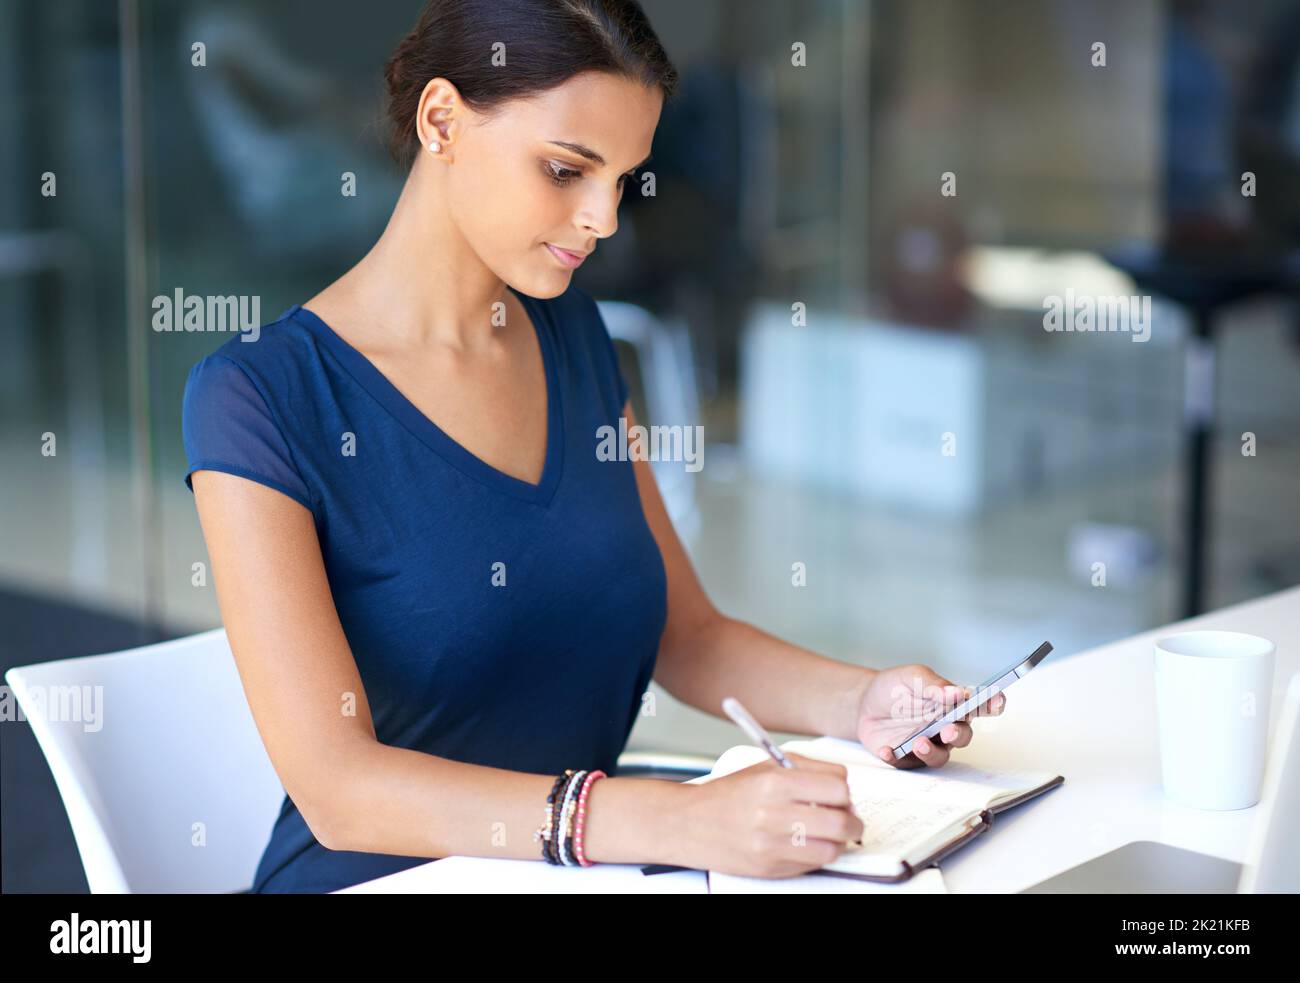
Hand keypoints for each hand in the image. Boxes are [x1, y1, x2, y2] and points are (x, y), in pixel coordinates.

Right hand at [673, 752, 864, 877]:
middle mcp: (774, 813)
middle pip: (841, 821)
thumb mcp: (763, 767)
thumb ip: (804, 769)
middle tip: (850, 818)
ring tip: (831, 833)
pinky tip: (810, 844)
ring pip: (832, 848)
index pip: (837, 786)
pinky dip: (820, 855)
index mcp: (774, 781)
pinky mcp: (770, 866)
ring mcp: (772, 844)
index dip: (845, 791)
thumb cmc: (727, 795)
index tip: (841, 794)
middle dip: (853, 821)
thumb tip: (841, 783)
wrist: (689, 823)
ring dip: (839, 842)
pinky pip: (813, 865)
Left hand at [854, 664, 1005, 768]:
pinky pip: (907, 763)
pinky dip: (897, 758)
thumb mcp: (912, 677)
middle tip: (947, 730)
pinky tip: (887, 750)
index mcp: (951, 705)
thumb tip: (957, 693)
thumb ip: (934, 685)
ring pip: (940, 756)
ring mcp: (928, 744)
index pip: (979, 707)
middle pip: (963, 736)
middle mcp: (944, 727)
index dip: (992, 704)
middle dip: (958, 735)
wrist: (864, 702)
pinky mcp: (908, 757)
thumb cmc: (894, 688)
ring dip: (931, 751)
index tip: (996, 701)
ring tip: (918, 742)